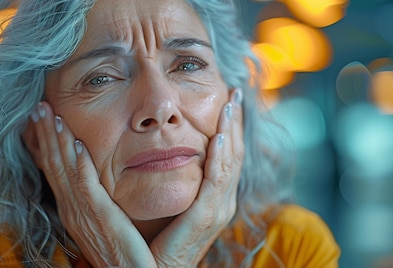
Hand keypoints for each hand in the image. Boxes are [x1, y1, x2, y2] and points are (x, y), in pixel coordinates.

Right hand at [23, 102, 154, 266]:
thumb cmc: (127, 253)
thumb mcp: (109, 222)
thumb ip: (103, 200)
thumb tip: (103, 182)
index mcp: (74, 209)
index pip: (56, 170)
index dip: (47, 144)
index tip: (44, 119)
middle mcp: (73, 209)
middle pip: (53, 164)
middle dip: (45, 134)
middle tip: (38, 106)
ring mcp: (82, 214)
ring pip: (63, 170)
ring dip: (56, 141)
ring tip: (49, 114)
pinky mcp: (99, 219)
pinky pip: (85, 187)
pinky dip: (78, 166)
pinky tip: (75, 145)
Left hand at [150, 88, 243, 266]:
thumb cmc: (157, 240)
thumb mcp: (171, 205)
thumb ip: (176, 183)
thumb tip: (167, 155)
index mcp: (215, 199)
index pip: (228, 156)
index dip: (230, 128)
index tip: (228, 102)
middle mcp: (223, 202)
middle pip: (235, 154)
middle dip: (236, 123)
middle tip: (235, 94)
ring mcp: (218, 209)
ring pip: (231, 162)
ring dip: (231, 131)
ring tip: (230, 106)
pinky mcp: (207, 216)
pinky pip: (218, 181)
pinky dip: (221, 157)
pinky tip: (219, 137)